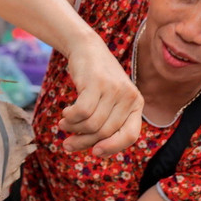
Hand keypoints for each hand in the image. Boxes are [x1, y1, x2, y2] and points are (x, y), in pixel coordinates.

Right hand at [61, 40, 142, 156]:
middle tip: (67, 144)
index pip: (130, 135)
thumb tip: (94, 150)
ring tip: (64, 125)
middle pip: (106, 132)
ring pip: (92, 124)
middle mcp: (129, 97)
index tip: (95, 152)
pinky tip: (65, 113)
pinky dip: (71, 117)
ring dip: (73, 128)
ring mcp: (114, 89)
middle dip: (84, 141)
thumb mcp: (109, 100)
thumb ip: (107, 121)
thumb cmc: (96, 79)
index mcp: (137, 104)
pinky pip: (82, 112)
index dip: (113, 147)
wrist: (87, 48)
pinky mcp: (97, 83)